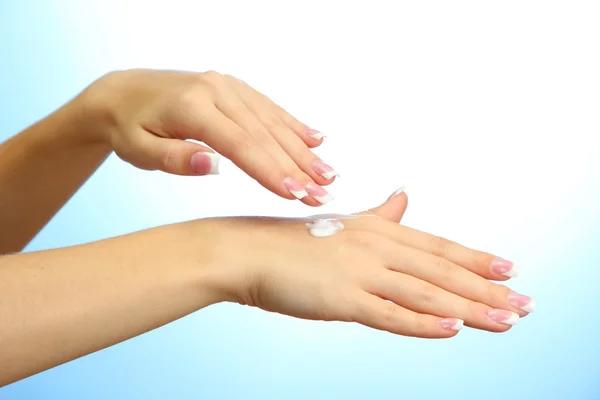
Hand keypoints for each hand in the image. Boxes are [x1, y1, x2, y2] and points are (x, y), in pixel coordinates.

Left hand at [83, 69, 336, 205]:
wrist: (122, 93)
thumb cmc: (130, 128)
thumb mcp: (139, 149)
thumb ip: (175, 158)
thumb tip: (215, 165)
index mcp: (193, 107)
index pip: (241, 145)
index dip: (271, 171)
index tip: (297, 195)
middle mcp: (216, 90)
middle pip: (264, 134)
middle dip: (297, 167)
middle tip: (323, 193)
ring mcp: (228, 86)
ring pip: (272, 121)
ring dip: (302, 150)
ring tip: (328, 174)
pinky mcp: (234, 88)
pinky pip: (268, 108)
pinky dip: (293, 125)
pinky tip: (316, 139)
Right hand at [204, 188, 533, 337]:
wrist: (244, 251)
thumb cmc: (287, 242)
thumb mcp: (341, 223)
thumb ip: (378, 215)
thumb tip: (403, 197)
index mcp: (375, 229)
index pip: (436, 246)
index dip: (475, 258)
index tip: (508, 268)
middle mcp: (374, 246)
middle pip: (441, 270)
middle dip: (487, 288)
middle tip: (524, 302)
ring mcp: (359, 271)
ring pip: (425, 293)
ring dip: (469, 308)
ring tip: (505, 319)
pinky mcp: (341, 298)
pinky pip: (390, 314)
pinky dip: (424, 323)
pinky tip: (452, 328)